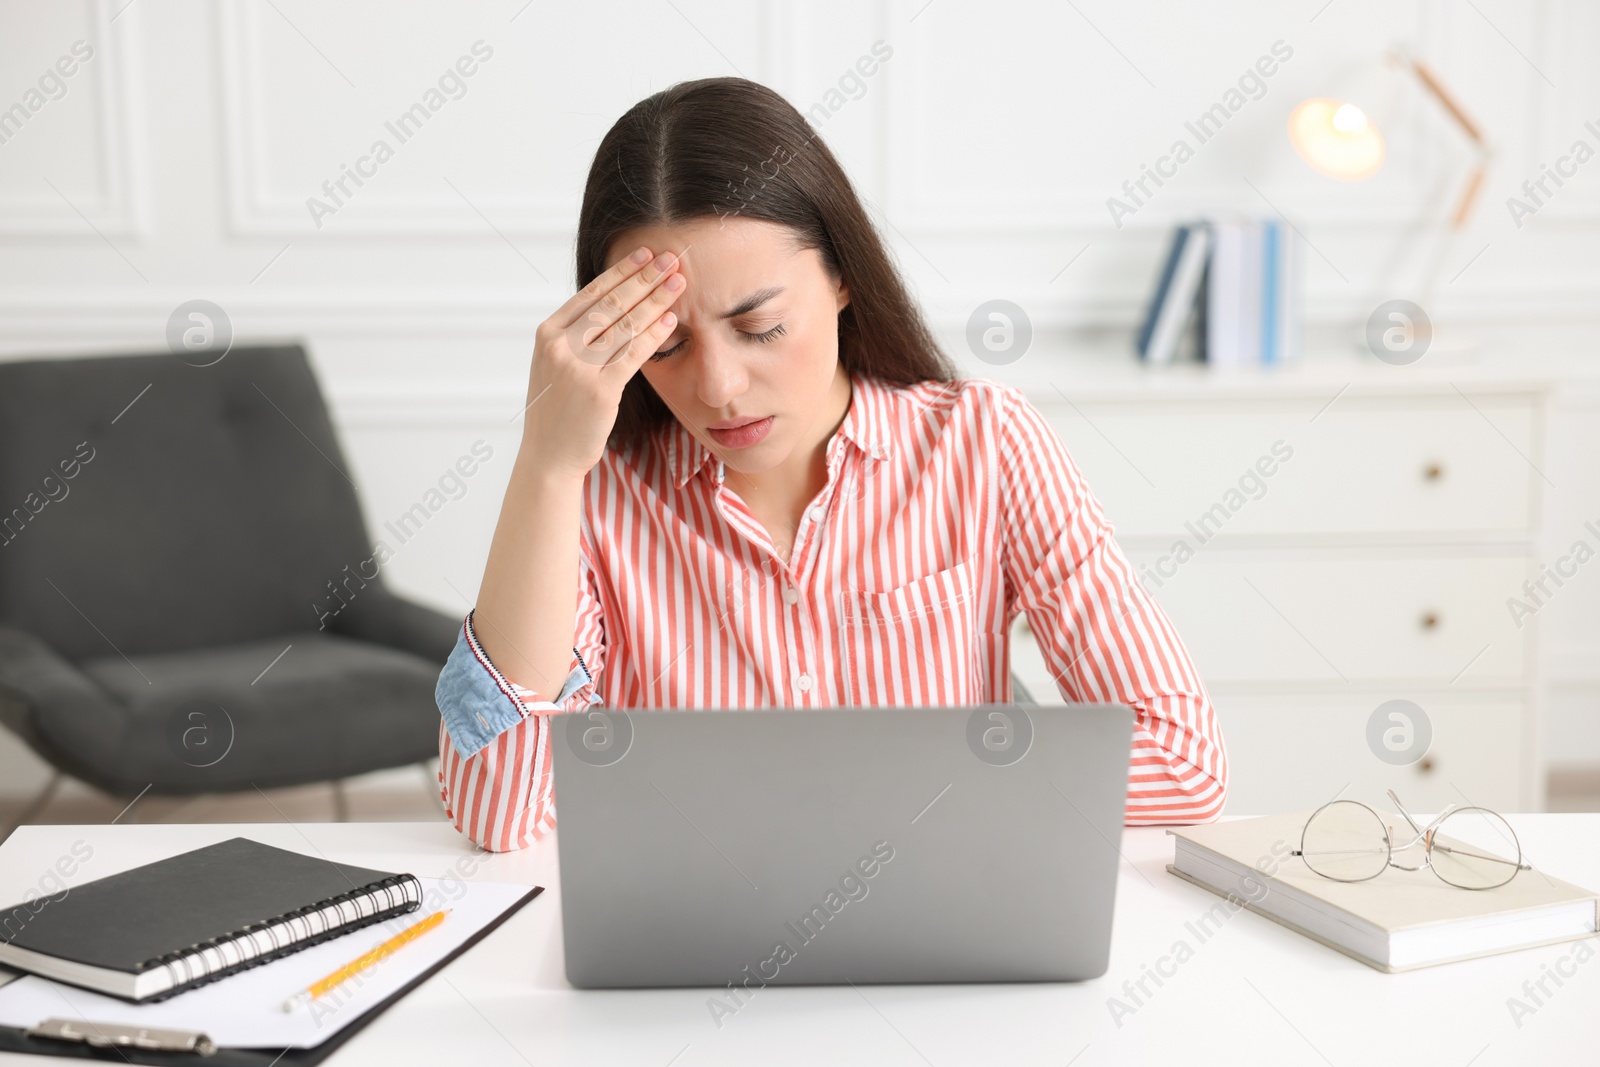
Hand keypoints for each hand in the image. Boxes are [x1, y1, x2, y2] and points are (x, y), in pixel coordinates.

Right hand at [520, 247, 685, 481]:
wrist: (549, 454)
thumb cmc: (558, 410)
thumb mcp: (555, 364)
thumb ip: (576, 336)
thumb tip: (611, 306)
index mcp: (548, 334)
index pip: (591, 293)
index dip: (621, 271)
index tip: (644, 254)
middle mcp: (560, 346)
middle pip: (610, 303)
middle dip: (644, 278)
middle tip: (670, 259)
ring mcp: (578, 367)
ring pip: (624, 325)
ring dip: (655, 300)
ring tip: (678, 283)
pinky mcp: (599, 390)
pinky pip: (632, 355)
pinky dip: (654, 335)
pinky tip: (671, 320)